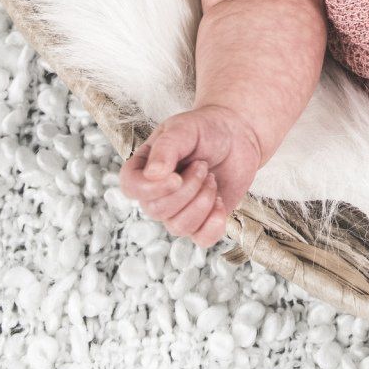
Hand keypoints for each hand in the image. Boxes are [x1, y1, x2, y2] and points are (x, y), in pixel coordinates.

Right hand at [119, 104, 263, 247]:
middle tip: (203, 166)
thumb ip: (167, 148)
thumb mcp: (184, 129)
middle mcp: (156, 194)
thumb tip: (153, 175)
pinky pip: (201, 239)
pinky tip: (221, 202)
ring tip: (212, 178)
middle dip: (188, 189)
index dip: (151, 189)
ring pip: (179, 227)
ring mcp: (178, 210)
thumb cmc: (205, 129)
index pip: (131, 188)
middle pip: (157, 210)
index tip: (177, 177)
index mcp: (144, 168)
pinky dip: (214, 224)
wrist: (237, 136)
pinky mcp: (202, 221)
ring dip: (202, 202)